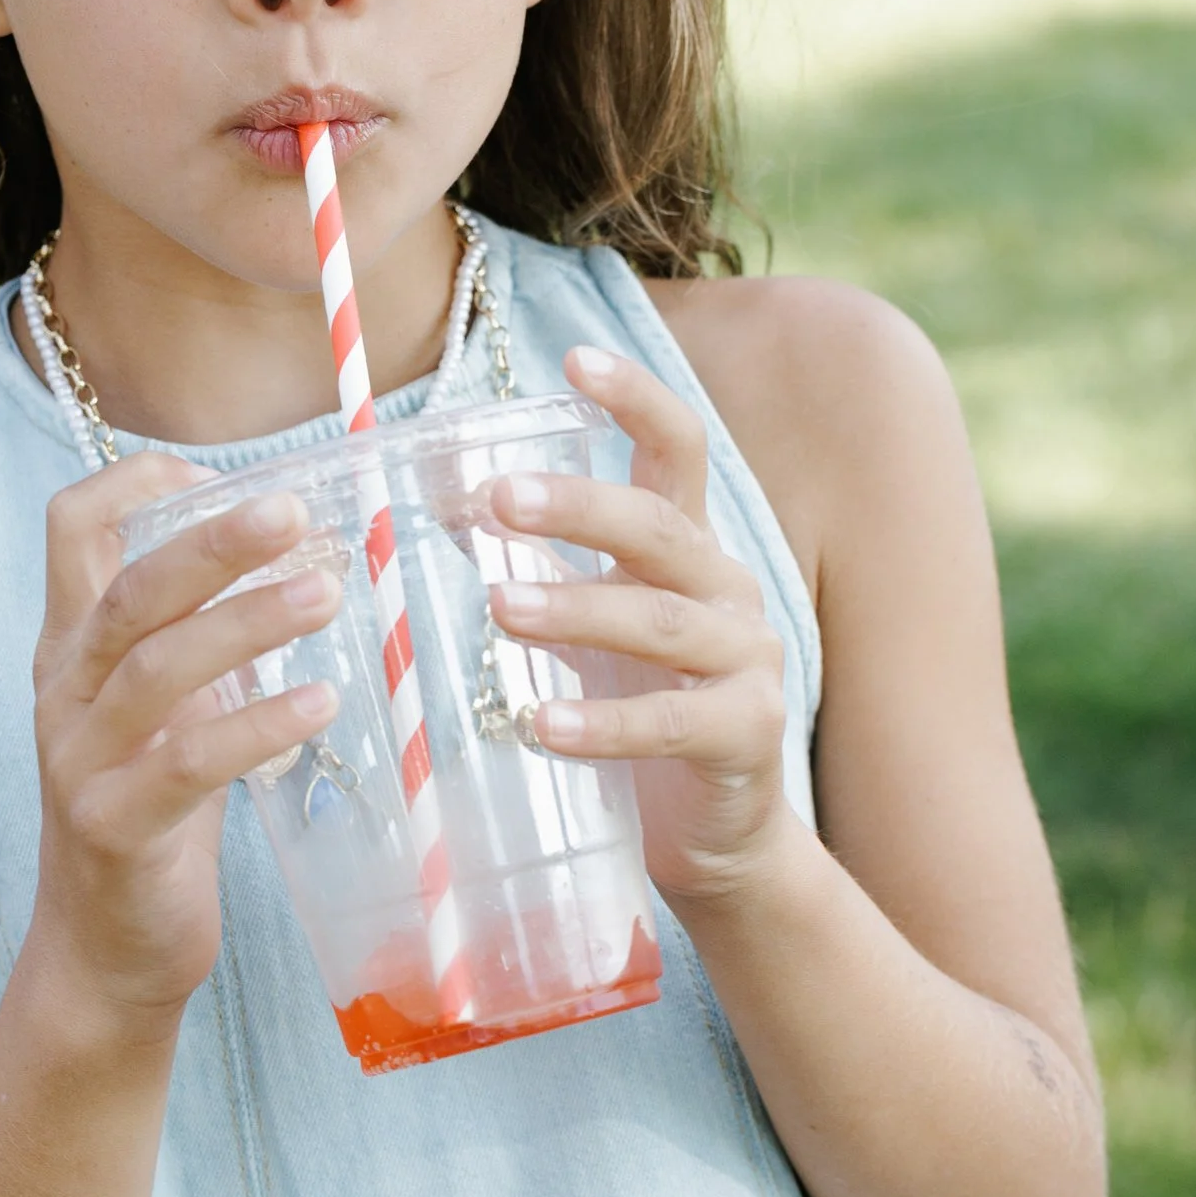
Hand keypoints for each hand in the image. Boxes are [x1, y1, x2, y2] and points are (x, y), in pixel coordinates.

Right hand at [27, 462, 341, 1024]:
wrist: (107, 947)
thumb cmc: (154, 809)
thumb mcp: (169, 705)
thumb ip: (203, 634)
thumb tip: (302, 553)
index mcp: (73, 646)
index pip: (70, 528)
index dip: (134, 484)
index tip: (212, 472)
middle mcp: (64, 691)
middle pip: (127, 589)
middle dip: (212, 541)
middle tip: (294, 510)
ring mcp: (80, 760)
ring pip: (158, 668)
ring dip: (248, 622)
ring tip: (329, 592)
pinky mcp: (114, 827)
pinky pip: (189, 763)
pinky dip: (258, 726)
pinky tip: (320, 703)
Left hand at [488, 343, 795, 917]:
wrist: (716, 836)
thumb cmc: (640, 713)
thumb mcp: (593, 630)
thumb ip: (544, 571)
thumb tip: (448, 507)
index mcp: (691, 549)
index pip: (678, 450)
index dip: (635, 400)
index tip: (574, 359)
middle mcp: (728, 590)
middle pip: (659, 527)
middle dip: (579, 505)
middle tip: (497, 497)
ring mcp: (747, 662)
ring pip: (659, 621)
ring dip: (576, 610)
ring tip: (498, 610)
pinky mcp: (747, 735)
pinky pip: (671, 721)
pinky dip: (602, 724)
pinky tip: (539, 726)